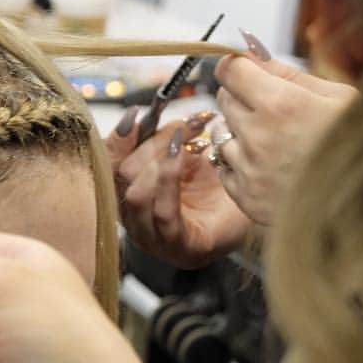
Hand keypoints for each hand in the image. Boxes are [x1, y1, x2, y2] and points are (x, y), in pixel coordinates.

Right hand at [107, 112, 251, 267]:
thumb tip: (146, 116)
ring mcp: (153, 238)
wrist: (255, 214)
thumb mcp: (183, 157)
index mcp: (128, 195)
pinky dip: (169, 182)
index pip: (108, 166)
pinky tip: (181, 160)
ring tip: (184, 143)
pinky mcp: (179, 248)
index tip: (136, 114)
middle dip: (151, 144)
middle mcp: (133, 219)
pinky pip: (164, 213)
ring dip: (158, 161)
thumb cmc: (217, 190)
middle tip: (182, 127)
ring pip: (136, 195)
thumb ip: (161, 141)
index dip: (117, 139)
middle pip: (122, 175)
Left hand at [214, 52, 356, 223]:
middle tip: (271, 107)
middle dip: (241, 96)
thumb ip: (291, 75)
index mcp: (281, 105)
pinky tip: (269, 165)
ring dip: (239, 132)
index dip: (238, 66)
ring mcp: (250, 170)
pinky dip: (240, 164)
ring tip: (275, 141)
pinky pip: (224, 169)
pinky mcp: (247, 198)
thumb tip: (254, 55)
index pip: (231, 70)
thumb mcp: (340, 98)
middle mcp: (258, 137)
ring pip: (221, 134)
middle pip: (224, 99)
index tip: (246, 69)